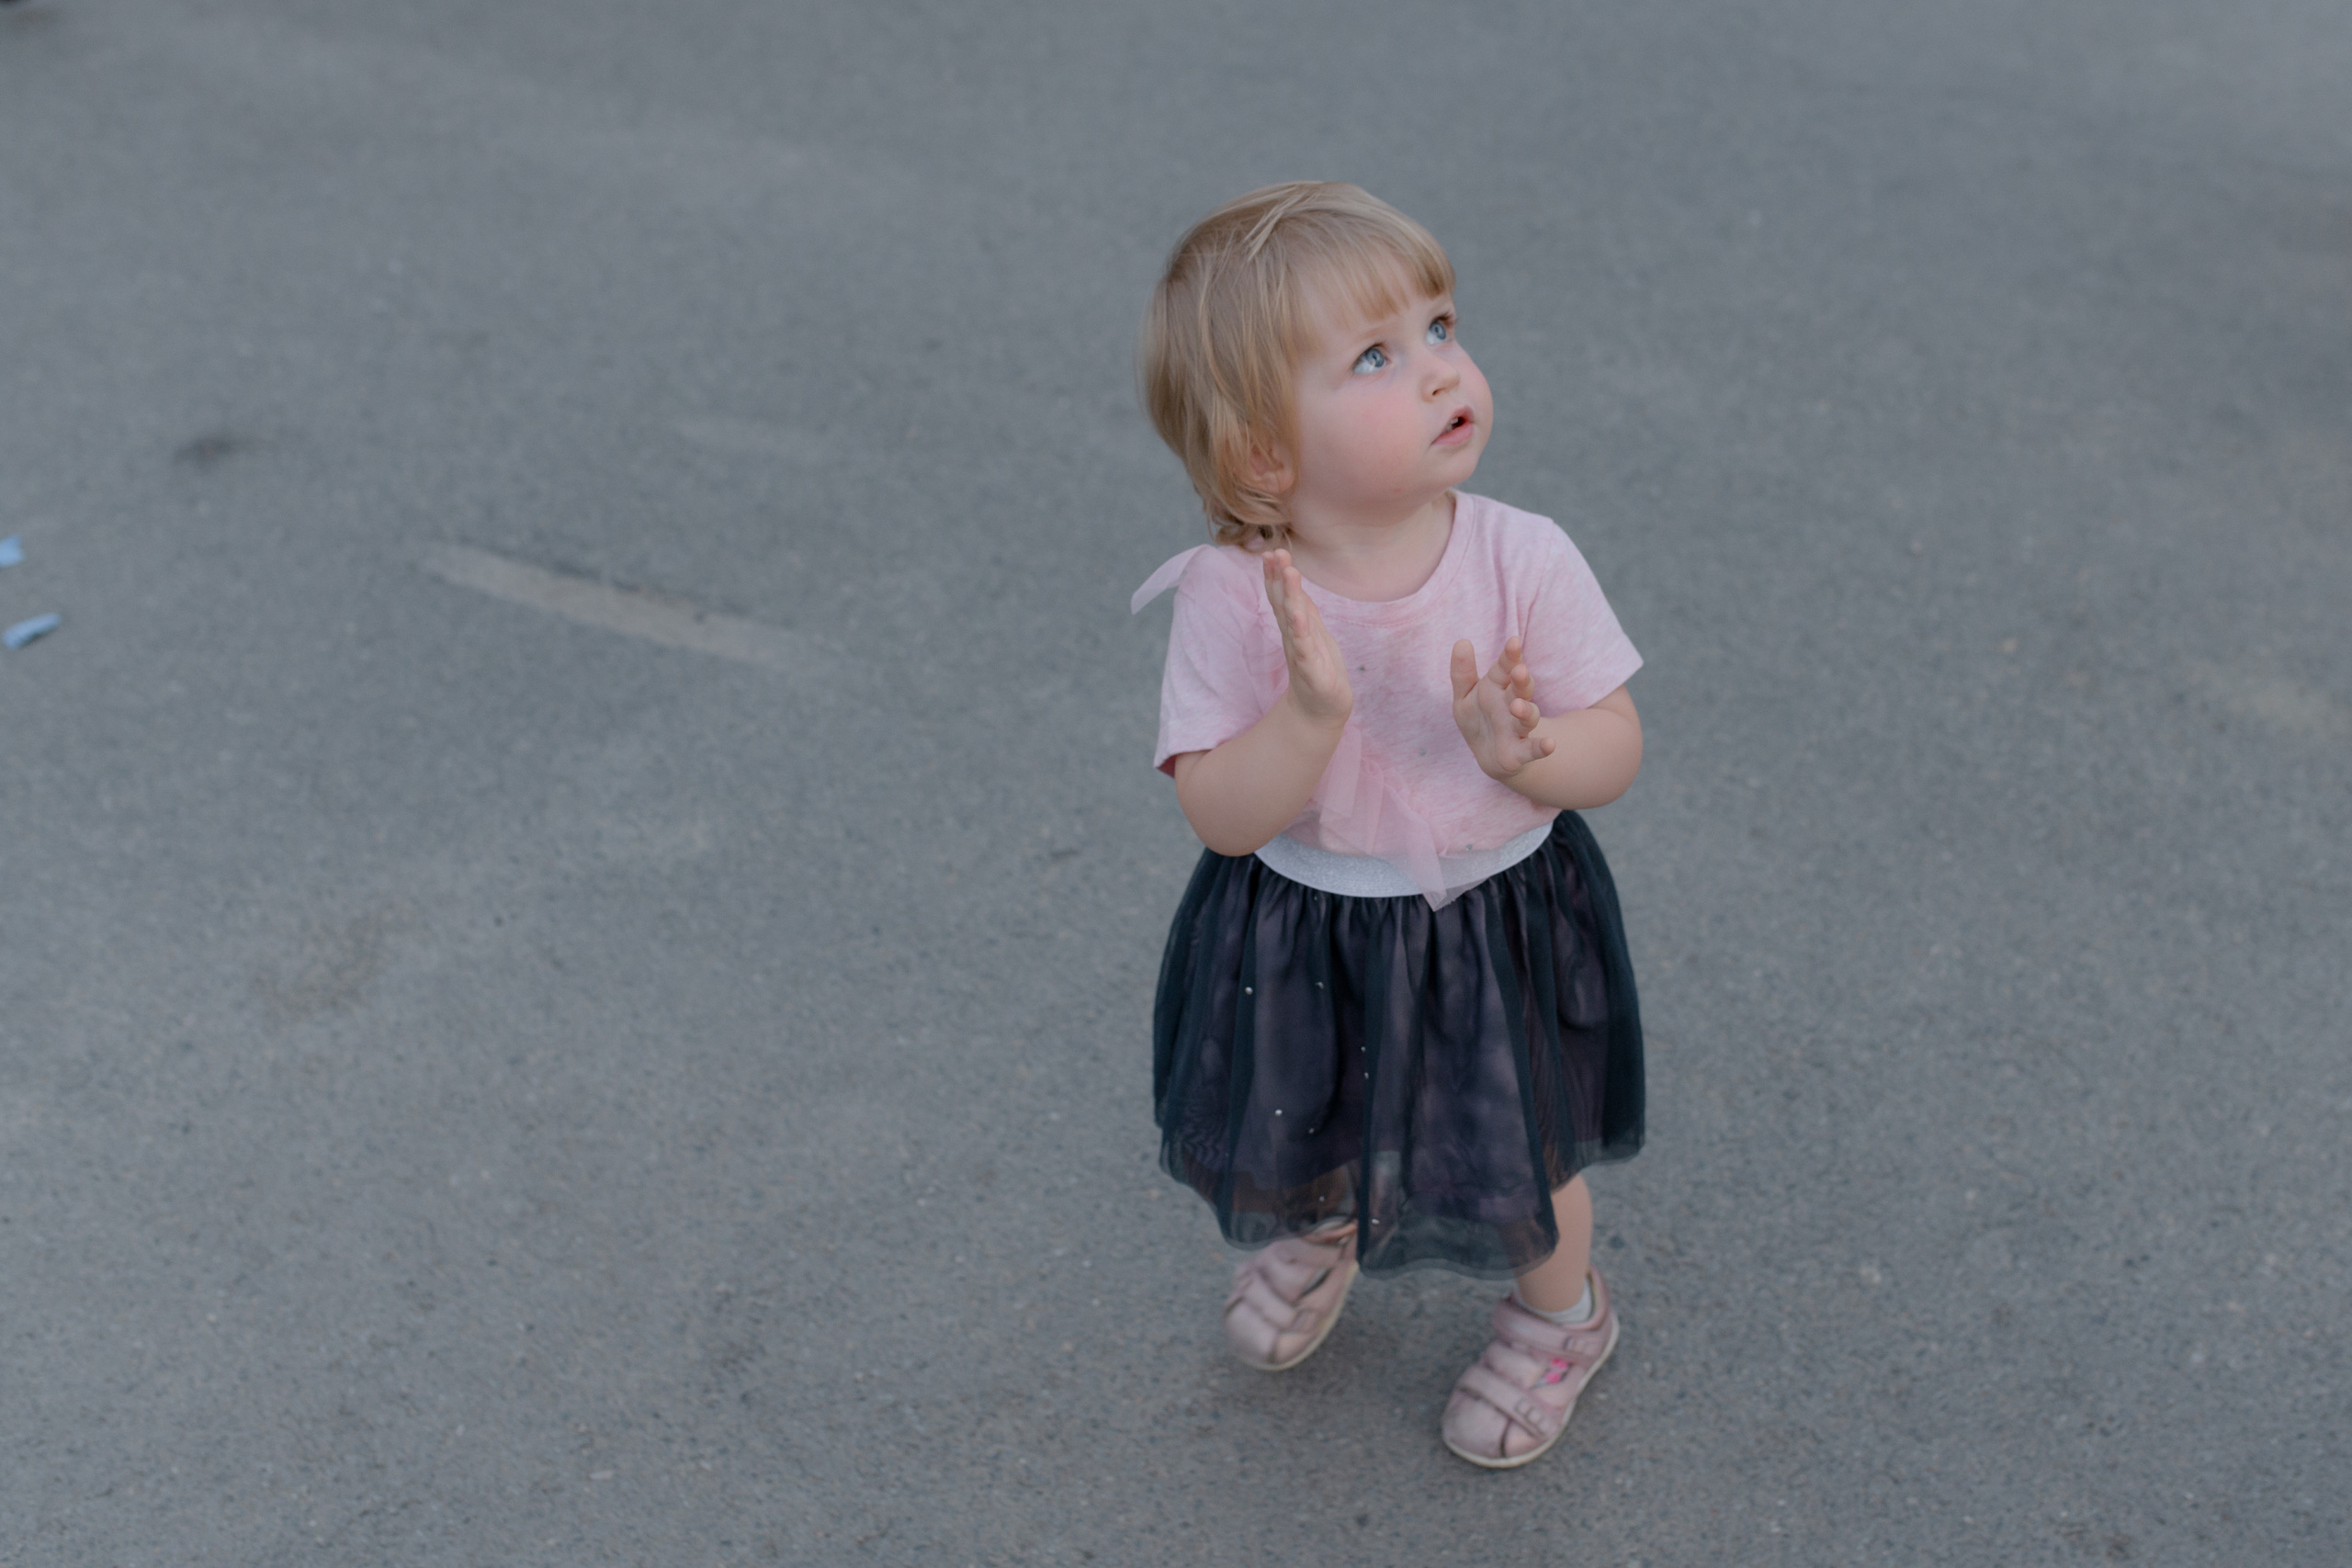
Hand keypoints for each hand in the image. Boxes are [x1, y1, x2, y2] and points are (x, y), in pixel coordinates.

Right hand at [1262, 550, 1351, 726]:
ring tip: (1288, 572)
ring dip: (1289, 595)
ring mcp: (1301, 651)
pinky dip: (1300, 629)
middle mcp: (1294, 636)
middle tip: (1273, 553)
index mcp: (1294, 627)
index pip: (1282, 597)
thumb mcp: (1313, 633)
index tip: (1271, 552)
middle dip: (1278, 577)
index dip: (1275, 575)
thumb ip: (1303, 609)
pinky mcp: (1311, 668)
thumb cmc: (1319, 670)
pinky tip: (1298, 614)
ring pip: (1293, 618)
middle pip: (1282, 602)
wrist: (1323, 709)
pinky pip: (1304, 645)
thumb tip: (1294, 584)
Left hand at [1451, 636, 1556, 780]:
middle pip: (1521, 689)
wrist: (1488, 755)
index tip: (1513, 642)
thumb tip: (1462, 641)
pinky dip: (1542, 747)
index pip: (1505, 668)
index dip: (1510, 656)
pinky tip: (1550, 745)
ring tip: (1518, 706)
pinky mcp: (1519, 752)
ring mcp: (1517, 727)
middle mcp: (1512, 704)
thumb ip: (1462, 672)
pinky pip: (1533, 749)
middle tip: (1519, 671)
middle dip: (1522, 680)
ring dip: (1526, 711)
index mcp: (1498, 687)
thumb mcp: (1464, 696)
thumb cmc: (1478, 719)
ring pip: (1528, 716)